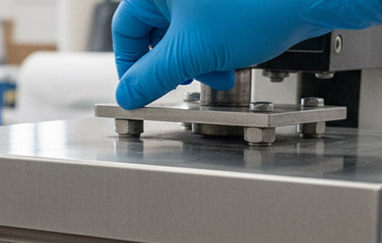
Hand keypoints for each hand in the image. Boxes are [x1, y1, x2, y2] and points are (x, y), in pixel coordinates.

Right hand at [112, 0, 381, 108]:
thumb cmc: (257, 5)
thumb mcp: (192, 52)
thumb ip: (152, 77)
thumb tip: (128, 93)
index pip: (124, 28)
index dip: (129, 65)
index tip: (138, 90)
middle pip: (156, 31)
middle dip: (171, 65)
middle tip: (182, 83)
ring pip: (184, 34)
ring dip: (196, 63)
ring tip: (215, 75)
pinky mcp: (228, 2)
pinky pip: (208, 30)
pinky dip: (214, 51)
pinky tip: (229, 64)